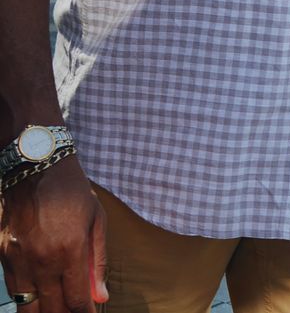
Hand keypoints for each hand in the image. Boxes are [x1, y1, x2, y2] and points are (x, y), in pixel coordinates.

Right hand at [0, 158, 108, 312]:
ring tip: (55, 311)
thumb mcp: (96, 221)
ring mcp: (20, 260)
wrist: (36, 170)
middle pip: (52, 308)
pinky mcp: (4, 256)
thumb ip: (97, 261)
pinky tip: (36, 300)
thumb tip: (101, 296)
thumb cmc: (72, 192)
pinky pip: (14, 290)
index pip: (76, 299)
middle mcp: (42, 260)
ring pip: (27, 306)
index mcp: (70, 251)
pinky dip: (25, 300)